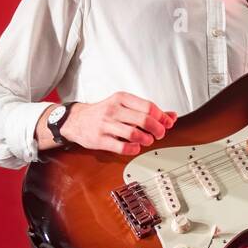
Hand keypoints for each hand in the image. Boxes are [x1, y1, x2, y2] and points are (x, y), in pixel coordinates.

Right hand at [46, 92, 176, 155]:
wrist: (76, 120)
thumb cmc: (104, 112)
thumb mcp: (124, 105)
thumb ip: (147, 111)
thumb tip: (171, 117)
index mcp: (121, 98)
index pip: (148, 107)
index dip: (162, 117)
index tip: (167, 124)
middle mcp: (113, 110)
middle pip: (144, 120)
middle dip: (157, 129)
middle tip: (159, 134)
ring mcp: (106, 125)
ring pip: (134, 134)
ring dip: (146, 140)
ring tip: (147, 140)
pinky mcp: (100, 139)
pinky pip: (122, 147)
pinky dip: (133, 149)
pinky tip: (135, 147)